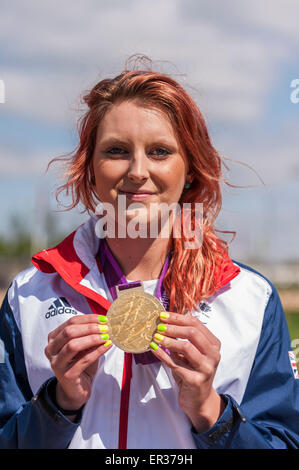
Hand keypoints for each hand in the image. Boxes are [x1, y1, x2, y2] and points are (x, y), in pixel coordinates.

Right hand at [45, 314, 111, 410]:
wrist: (76, 390)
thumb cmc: (80, 364)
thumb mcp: (84, 346)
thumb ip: (89, 334)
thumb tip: (105, 323)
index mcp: (54, 338)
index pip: (71, 322)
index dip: (88, 319)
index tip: (104, 319)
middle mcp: (51, 349)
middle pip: (70, 332)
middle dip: (90, 327)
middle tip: (106, 328)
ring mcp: (57, 363)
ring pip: (73, 345)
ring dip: (93, 338)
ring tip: (107, 336)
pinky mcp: (66, 375)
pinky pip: (84, 360)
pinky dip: (98, 351)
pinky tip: (107, 346)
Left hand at [150, 311, 224, 431]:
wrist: (199, 401)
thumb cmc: (192, 372)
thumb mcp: (191, 353)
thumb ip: (183, 339)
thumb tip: (164, 321)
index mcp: (213, 344)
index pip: (196, 324)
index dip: (178, 318)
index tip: (162, 315)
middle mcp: (213, 355)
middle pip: (193, 333)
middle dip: (173, 327)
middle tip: (158, 326)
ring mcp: (206, 368)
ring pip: (186, 347)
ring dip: (168, 340)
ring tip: (155, 337)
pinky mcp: (195, 381)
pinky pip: (175, 364)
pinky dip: (163, 355)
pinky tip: (154, 349)